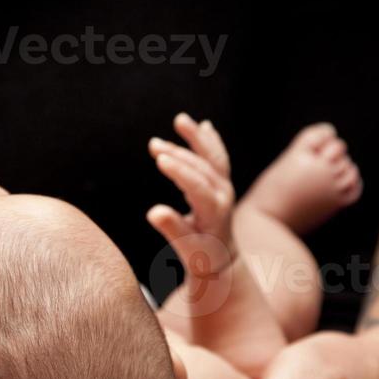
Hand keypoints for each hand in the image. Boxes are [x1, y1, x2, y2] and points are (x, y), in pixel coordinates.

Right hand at [146, 113, 236, 277]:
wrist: (221, 258)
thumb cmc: (200, 254)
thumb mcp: (184, 246)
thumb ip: (171, 228)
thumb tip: (153, 212)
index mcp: (214, 210)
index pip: (197, 185)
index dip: (179, 170)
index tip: (160, 158)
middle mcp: (223, 194)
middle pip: (200, 167)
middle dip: (178, 153)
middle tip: (153, 144)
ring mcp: (225, 186)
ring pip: (212, 157)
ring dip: (196, 137)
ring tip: (181, 120)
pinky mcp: (222, 183)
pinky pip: (218, 157)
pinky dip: (211, 140)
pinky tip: (204, 125)